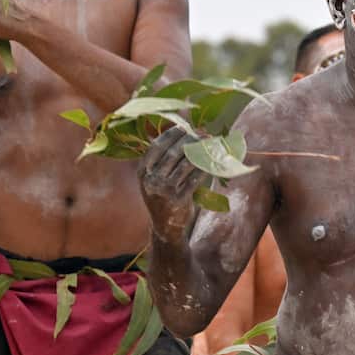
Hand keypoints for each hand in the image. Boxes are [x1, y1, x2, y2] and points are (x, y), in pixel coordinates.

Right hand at [139, 128, 205, 242]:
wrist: (165, 226)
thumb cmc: (164, 197)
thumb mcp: (156, 178)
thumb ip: (165, 160)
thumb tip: (188, 134)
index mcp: (143, 171)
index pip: (157, 146)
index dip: (171, 134)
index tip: (184, 127)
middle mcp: (150, 179)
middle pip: (173, 153)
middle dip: (189, 140)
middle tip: (201, 135)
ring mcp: (164, 190)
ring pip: (185, 164)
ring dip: (200, 152)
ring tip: (209, 145)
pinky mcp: (178, 199)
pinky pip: (194, 178)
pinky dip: (204, 168)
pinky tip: (212, 161)